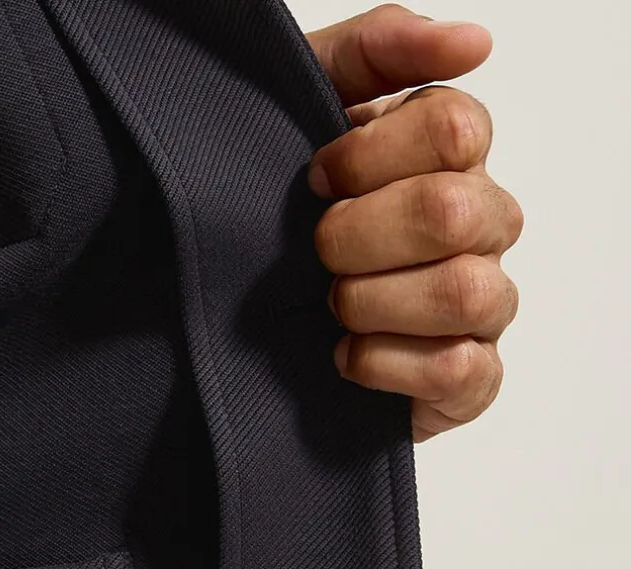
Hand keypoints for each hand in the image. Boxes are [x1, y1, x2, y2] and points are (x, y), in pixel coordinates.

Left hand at [304, 5, 522, 440]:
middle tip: (316, 251)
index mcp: (450, 156)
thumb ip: (378, 49)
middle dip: (358, 235)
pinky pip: (458, 370)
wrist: (234, 328)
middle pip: (454, 212)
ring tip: (329, 306)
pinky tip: (344, 357)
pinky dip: (385, 364)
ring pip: (464, 292)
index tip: (315, 179)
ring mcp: (482, 304)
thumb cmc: (279, 213)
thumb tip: (472, 41)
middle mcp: (481, 225)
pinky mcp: (468, 380)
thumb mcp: (306, 106)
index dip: (368, 156)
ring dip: (371, 300)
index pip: (453, 127)